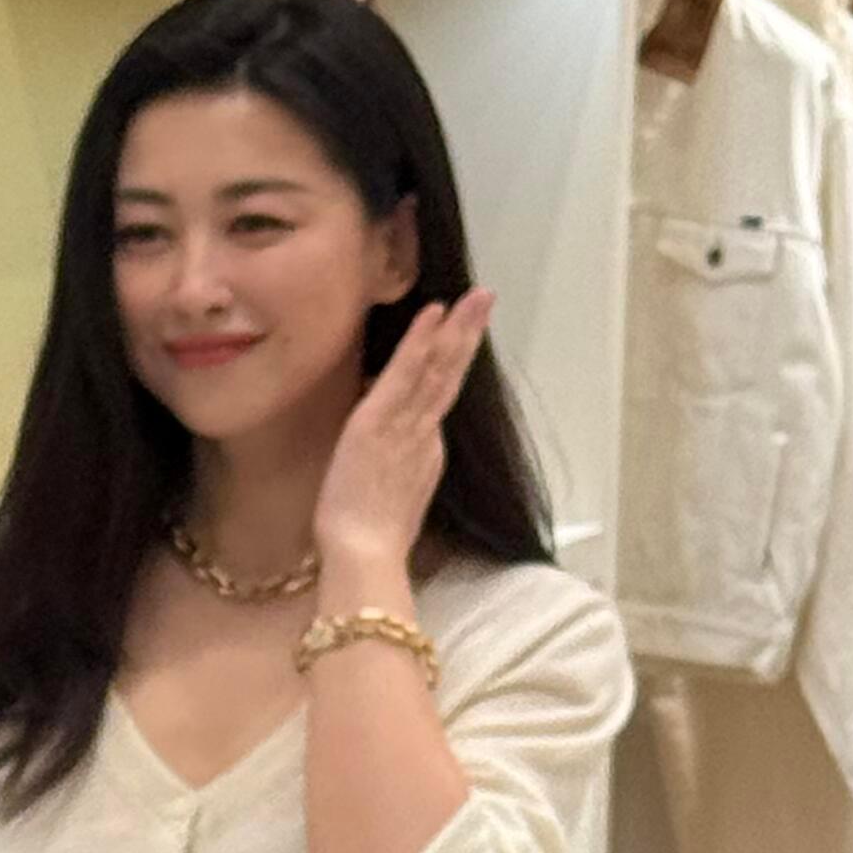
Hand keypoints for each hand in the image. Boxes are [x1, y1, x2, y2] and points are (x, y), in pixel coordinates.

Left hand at [313, 289, 494, 585]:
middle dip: (469, 335)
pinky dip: (420, 341)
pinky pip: (405, 374)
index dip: (453, 364)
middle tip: (486, 299)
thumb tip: (403, 461)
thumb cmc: (370, 542)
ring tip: (475, 296)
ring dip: (457, 328)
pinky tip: (433, 313)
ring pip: (438, 368)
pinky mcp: (381, 421)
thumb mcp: (393, 502)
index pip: (440, 399)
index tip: (463, 336)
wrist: (366, 557)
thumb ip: (401, 475)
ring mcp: (406, 426)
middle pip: (451, 376)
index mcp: (424, 453)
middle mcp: (423, 434)